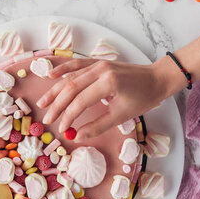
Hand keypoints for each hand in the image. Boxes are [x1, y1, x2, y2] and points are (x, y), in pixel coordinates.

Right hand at [36, 57, 183, 140]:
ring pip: (70, 76)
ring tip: (43, 103)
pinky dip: (63, 69)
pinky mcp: (98, 62)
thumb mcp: (122, 116)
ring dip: (55, 90)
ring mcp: (98, 64)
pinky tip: (50, 75)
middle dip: (57, 105)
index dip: (68, 116)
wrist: (157, 79)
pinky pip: (76, 65)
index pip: (80, 101)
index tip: (62, 129)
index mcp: (108, 83)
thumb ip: (97, 126)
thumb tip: (77, 136)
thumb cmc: (143, 98)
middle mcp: (100, 70)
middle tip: (48, 119)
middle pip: (71, 88)